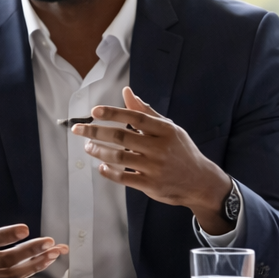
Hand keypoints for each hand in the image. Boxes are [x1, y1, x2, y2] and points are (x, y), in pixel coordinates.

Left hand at [72, 87, 233, 233]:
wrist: (200, 181)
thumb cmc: (181, 151)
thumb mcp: (169, 129)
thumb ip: (146, 112)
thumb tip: (127, 92)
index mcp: (164, 130)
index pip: (134, 117)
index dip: (113, 113)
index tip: (94, 111)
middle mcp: (159, 148)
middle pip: (121, 136)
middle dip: (96, 131)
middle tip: (78, 129)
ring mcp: (154, 167)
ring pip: (119, 157)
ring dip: (99, 151)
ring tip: (88, 146)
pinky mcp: (150, 185)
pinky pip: (124, 177)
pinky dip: (109, 172)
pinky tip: (101, 166)